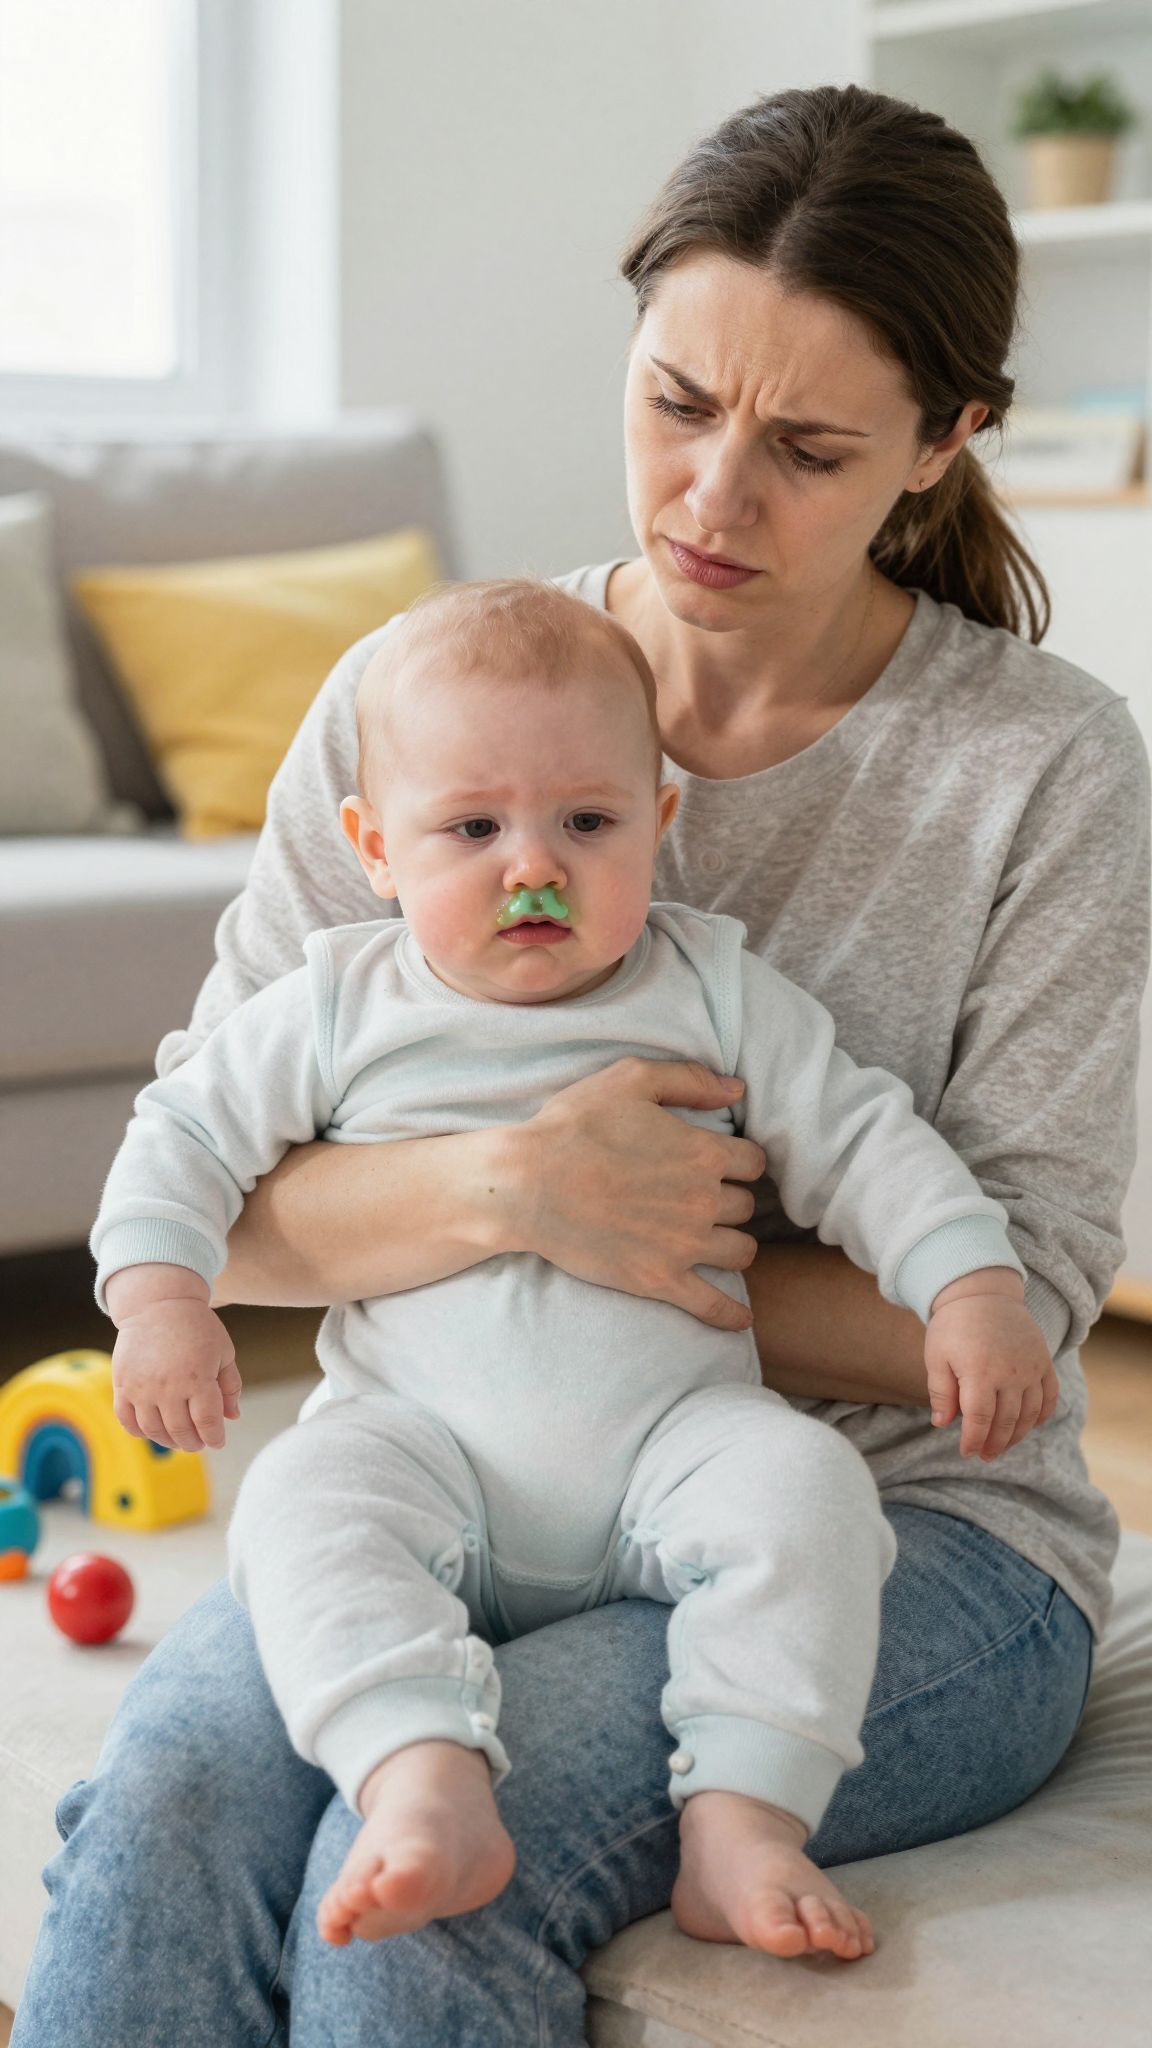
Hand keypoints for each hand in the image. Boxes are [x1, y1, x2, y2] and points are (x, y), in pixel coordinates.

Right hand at [111, 1295, 241, 1452]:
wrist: (158, 1304)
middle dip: (193, 1442)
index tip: (217, 1441)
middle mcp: (168, 1386)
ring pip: (154, 1430)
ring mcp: (142, 1387)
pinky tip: (152, 1429)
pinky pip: (127, 1420)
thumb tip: (233, 1416)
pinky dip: (139, 1431)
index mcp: (198, 1378)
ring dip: (168, 1441)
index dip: (214, 1437)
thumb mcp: (223, 1351)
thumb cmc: (197, 1327)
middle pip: (181, 1431)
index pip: (207, 1422)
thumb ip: (230, 1386)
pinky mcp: (122, 1384)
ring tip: (178, 1439)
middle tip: (198, 1442)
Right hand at [507, 1058, 767, 1330]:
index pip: (753, 1162)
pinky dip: (731, 1314)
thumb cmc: (573, 1126)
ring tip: (715, 1240)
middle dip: (730, 1200)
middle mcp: (702, 1201)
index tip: (721, 1163)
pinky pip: (712, 1304)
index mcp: (702, 1153)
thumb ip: (689, 1079)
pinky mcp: (658, 1280)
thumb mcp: (630, 1080)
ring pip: (741, 1251)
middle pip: (746, 1206)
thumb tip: (737, 1090)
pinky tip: (742, 1319)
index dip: (738, 1160)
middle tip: (703, 1198)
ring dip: (732, 1243)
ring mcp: (683, 1245)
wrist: (526, 1185)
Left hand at [925, 1272, 1057, 1460]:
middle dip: (995, 1443)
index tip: (966, 1452)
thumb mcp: (936, 1356)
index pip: (980, 1419)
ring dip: (1017, 1435)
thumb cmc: (953, 1325)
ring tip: (1002, 1446)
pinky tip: (1028, 1425)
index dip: (973, 1440)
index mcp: (979, 1372)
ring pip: (1030, 1414)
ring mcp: (1031, 1367)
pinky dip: (1041, 1415)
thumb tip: (942, 1424)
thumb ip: (941, 1392)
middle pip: (1006, 1421)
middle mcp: (1010, 1372)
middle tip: (984, 1455)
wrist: (982, 1292)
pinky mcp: (1044, 1361)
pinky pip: (1050, 1396)